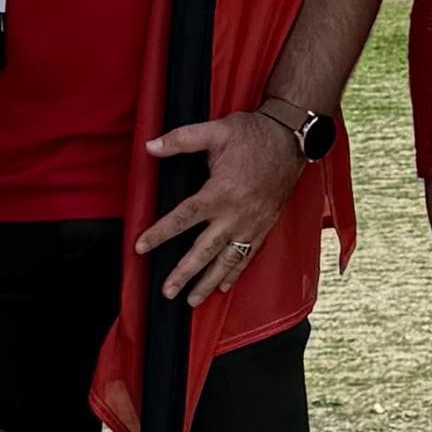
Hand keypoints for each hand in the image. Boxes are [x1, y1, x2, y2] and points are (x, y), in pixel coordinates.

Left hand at [139, 110, 306, 310]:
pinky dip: (235, 273)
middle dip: (184, 273)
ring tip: (192, 300)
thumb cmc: (252, 134)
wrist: (291, 139)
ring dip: (208, 282)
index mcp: (219, 192)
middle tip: (167, 292)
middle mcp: (235, 214)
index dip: (159, 233)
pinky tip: (224, 286)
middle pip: (204, 250)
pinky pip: (248, 255)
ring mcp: (252, 223)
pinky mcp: (265, 225)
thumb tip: (150, 146)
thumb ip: (181, 139)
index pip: (182, 218)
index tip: (140, 248)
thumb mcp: (215, 130)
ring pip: (227, 260)